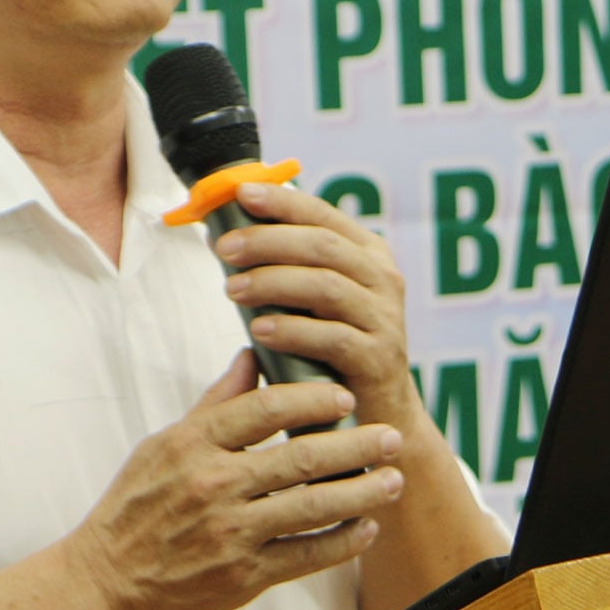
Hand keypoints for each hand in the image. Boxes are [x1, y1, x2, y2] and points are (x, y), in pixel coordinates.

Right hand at [65, 351, 404, 609]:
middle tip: (390, 435)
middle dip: (356, 445)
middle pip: (301, 457)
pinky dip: (342, 542)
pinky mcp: (243, 576)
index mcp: (194, 444)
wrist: (106, 579)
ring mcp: (231, 533)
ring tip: (394, 480)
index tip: (345, 394)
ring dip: (361, 492)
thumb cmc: (135, 504)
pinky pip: (306, 555)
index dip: (311, 397)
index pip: (264, 408)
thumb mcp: (165, 443)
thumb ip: (215, 403)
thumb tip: (252, 354)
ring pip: (312, 506)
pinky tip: (366, 527)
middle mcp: (214, 485)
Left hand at [214, 180, 420, 432]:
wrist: (376, 416)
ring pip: (326, 286)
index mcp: (367, 254)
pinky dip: (294, 330)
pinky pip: (334, 338)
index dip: (282, 200)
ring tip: (232, 289)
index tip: (240, 192)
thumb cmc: (331, 352)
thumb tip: (226, 237)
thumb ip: (284, 268)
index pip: (322, 215)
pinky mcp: (379, 359)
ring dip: (273, 283)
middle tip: (225, 247)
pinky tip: (260, 331)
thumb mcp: (312, 302)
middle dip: (267, 241)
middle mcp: (383, 279)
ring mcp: (385, 319)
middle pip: (321, 246)